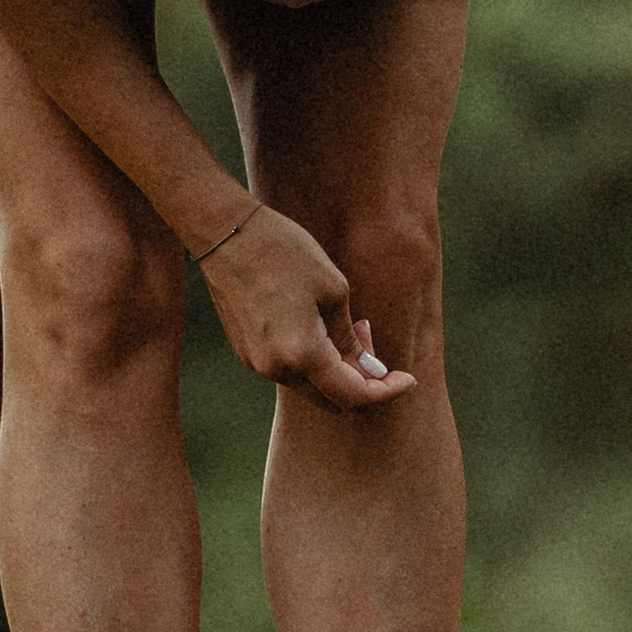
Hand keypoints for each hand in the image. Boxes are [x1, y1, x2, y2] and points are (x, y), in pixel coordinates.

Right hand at [195, 202, 413, 412]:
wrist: (223, 233)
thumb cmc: (284, 251)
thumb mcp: (333, 289)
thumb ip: (351, 339)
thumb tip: (369, 371)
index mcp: (303, 354)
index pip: (354, 395)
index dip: (387, 392)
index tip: (408, 379)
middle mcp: (277, 369)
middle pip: (331, 399)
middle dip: (360, 380)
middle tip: (369, 338)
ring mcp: (256, 363)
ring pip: (310, 385)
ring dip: (334, 368)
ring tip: (344, 322)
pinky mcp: (245, 352)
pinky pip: (288, 369)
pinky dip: (311, 359)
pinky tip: (315, 324)